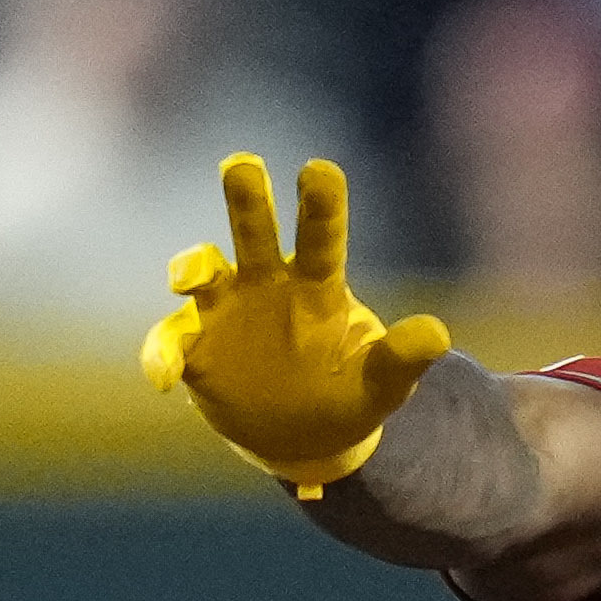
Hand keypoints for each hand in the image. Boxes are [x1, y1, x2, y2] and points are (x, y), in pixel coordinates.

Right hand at [143, 150, 458, 495]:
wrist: (300, 437)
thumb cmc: (347, 397)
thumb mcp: (381, 387)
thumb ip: (401, 360)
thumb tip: (438, 335)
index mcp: (316, 286)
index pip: (320, 238)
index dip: (319, 205)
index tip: (319, 170)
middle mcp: (266, 285)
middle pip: (254, 233)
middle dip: (247, 199)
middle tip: (242, 163)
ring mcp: (225, 314)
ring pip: (203, 275)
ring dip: (193, 267)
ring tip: (192, 275)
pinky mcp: (195, 351)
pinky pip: (171, 342)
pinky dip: (162, 354)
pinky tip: (163, 377)